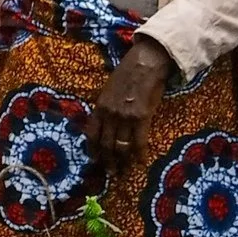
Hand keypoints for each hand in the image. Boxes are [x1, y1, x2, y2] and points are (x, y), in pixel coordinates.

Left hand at [84, 36, 170, 166]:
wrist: (146, 63)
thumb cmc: (128, 73)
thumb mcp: (109, 90)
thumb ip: (106, 107)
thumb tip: (107, 124)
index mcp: (99, 107)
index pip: (91, 135)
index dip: (93, 151)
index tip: (95, 162)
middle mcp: (109, 114)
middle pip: (105, 145)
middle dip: (108, 162)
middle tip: (111, 173)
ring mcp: (125, 117)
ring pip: (121, 146)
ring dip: (122, 162)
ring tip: (124, 172)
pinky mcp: (141, 117)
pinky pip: (139, 142)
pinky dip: (139, 155)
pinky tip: (141, 163)